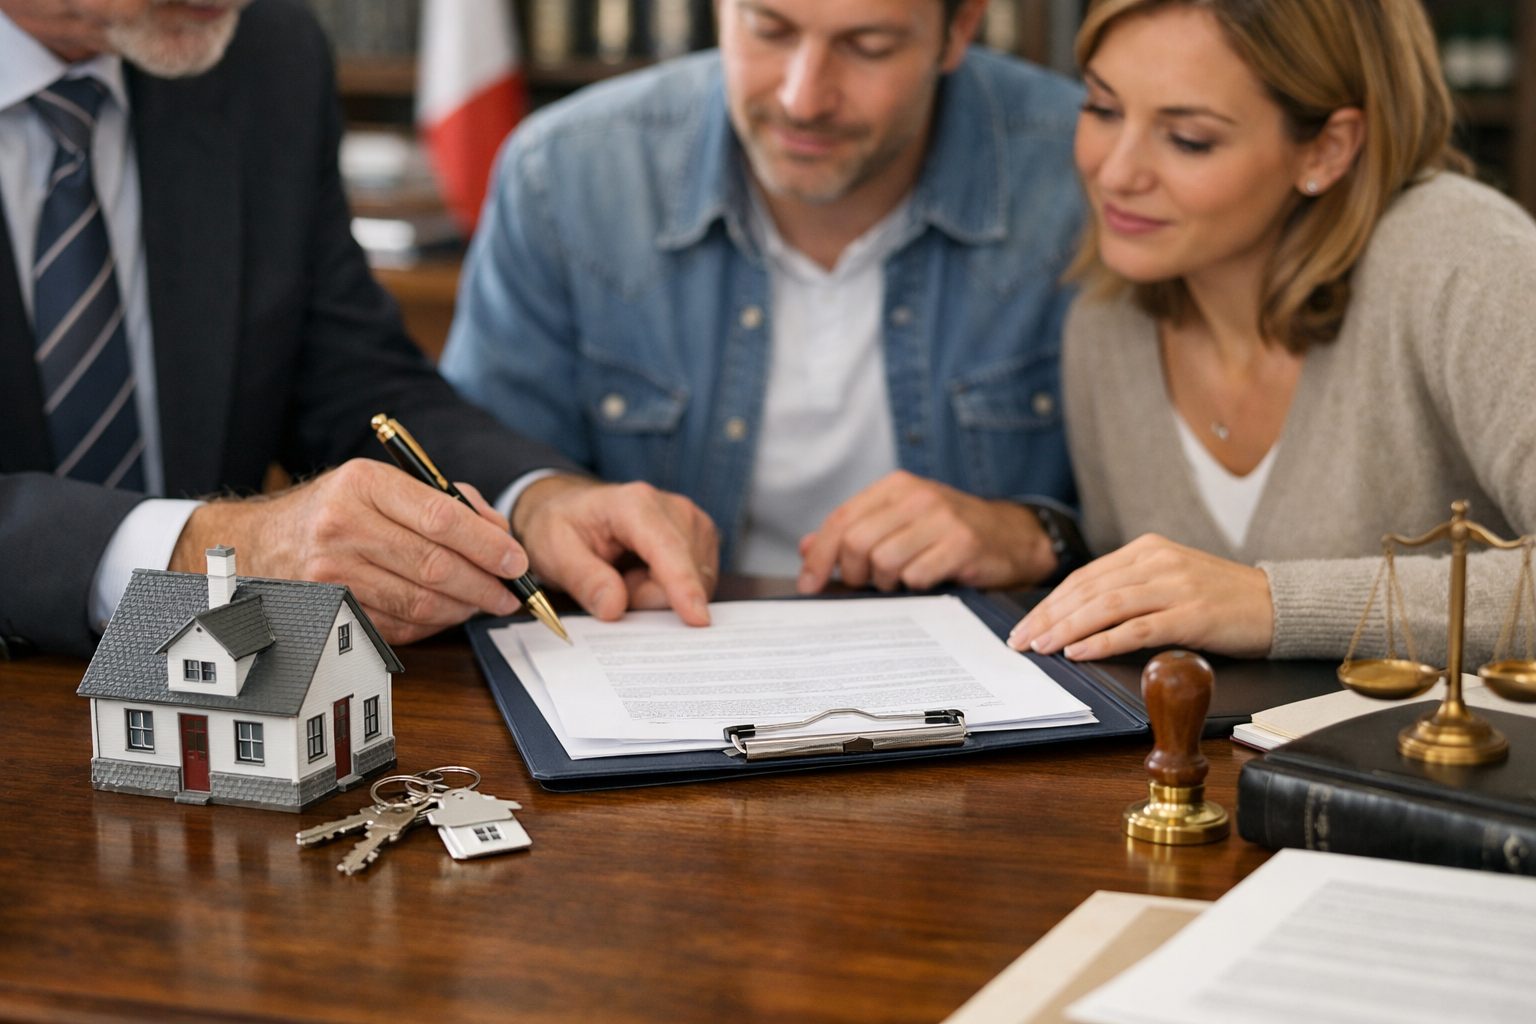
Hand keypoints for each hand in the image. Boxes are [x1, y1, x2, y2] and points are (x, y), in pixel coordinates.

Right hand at [170, 459, 525, 643]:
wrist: (265, 541)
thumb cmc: (340, 508)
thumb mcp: (386, 485)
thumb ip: (449, 501)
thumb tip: (501, 535)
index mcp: (364, 484)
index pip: (440, 518)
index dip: (487, 545)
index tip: (516, 562)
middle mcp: (343, 526)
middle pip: (434, 565)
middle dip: (484, 584)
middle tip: (510, 594)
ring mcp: (332, 572)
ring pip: (420, 602)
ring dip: (463, 609)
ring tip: (484, 603)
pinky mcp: (331, 609)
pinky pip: (398, 625)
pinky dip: (433, 625)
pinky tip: (449, 614)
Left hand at [513, 475, 717, 625]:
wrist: (575, 510)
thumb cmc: (563, 527)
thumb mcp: (554, 552)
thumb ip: (584, 580)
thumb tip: (614, 607)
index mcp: (635, 504)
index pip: (668, 549)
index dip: (683, 586)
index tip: (697, 619)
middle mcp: (674, 508)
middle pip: (682, 575)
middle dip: (646, 596)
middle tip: (610, 582)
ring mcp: (694, 523)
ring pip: (694, 584)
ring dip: (657, 594)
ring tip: (626, 575)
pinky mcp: (702, 540)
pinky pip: (698, 585)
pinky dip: (668, 590)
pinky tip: (644, 575)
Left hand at [796, 471, 1055, 593]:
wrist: (1014, 537)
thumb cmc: (950, 533)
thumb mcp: (901, 522)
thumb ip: (854, 532)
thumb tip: (804, 548)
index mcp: (896, 486)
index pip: (841, 519)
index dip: (819, 555)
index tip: (809, 584)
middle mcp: (918, 496)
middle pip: (857, 542)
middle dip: (852, 573)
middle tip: (864, 584)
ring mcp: (942, 519)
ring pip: (883, 561)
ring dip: (885, 582)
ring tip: (900, 580)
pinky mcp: (963, 545)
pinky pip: (917, 576)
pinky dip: (915, 587)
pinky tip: (927, 581)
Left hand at [1006, 534, 1273, 659]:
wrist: (1279, 604)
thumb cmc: (1222, 599)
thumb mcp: (1170, 581)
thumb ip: (1131, 589)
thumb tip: (1079, 618)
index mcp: (1147, 550)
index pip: (1086, 576)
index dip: (1050, 602)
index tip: (1025, 624)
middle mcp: (1157, 562)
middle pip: (1088, 589)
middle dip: (1048, 616)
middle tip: (1021, 640)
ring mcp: (1175, 586)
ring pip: (1106, 606)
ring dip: (1067, 628)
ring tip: (1042, 646)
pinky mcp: (1192, 614)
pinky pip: (1138, 628)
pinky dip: (1104, 640)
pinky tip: (1079, 652)